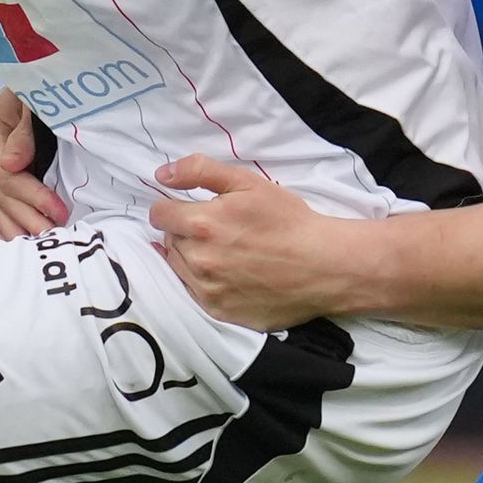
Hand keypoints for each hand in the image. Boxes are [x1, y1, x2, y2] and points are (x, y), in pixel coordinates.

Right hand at [0, 92, 64, 240]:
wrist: (41, 91)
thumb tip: (11, 164)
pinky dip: (0, 231)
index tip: (59, 210)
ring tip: (43, 244)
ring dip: (18, 230)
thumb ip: (25, 131)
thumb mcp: (35, 101)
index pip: (7, 176)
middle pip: (2, 196)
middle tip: (56, 235)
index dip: (34, 196)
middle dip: (30, 218)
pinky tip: (15, 248)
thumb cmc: (44, 91)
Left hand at [148, 154, 365, 329]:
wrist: (324, 265)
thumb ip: (200, 171)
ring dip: (191, 256)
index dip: (173, 207)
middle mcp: (198, 260)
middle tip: (217, 229)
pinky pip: (193, 293)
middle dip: (185, 231)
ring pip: (177, 267)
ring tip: (224, 250)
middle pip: (169, 240)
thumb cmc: (289, 221)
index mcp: (202, 224)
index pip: (159, 214)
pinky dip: (203, 281)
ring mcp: (207, 290)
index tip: (191, 208)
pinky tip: (227, 272)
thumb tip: (161, 174)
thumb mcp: (248, 183)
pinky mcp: (219, 311)